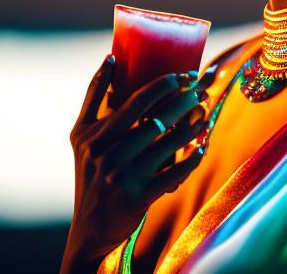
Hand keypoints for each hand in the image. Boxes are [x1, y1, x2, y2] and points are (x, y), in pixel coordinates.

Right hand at [61, 56, 209, 271]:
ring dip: (191, 127)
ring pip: (166, 143)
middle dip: (182, 100)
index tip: (183, 75)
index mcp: (92, 134)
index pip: (134, 101)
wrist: (89, 228)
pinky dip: (191, 158)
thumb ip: (94, 96)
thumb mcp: (81, 136)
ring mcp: (122, 175)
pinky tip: (201, 147)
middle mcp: (105, 153)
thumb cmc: (89, 173)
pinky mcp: (139, 196)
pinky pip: (174, 172)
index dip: (163, 85)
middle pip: (153, 118)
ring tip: (205, 115)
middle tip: (201, 90)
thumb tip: (111, 57)